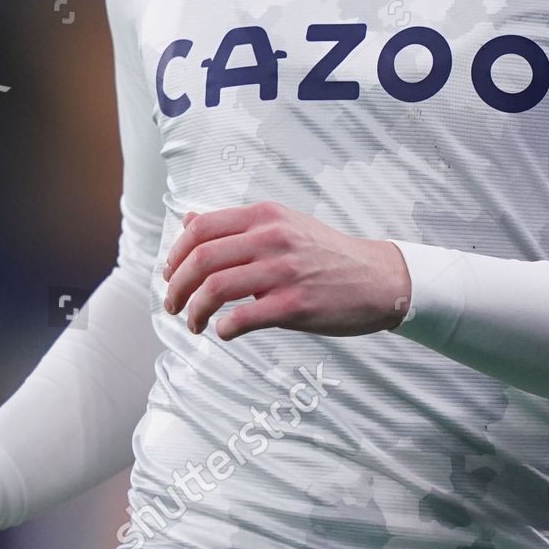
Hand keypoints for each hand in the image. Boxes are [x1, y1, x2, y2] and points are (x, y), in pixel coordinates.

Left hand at [160, 199, 411, 341]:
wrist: (377, 278)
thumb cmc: (326, 253)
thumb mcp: (283, 224)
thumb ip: (237, 225)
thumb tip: (189, 219)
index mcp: (265, 216)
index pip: (201, 229)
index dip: (176, 254)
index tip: (170, 274)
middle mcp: (272, 238)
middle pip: (202, 260)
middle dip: (177, 287)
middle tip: (173, 305)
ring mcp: (283, 271)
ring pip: (215, 289)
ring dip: (195, 311)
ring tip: (194, 324)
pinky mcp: (295, 305)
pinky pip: (243, 318)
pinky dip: (224, 329)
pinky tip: (224, 332)